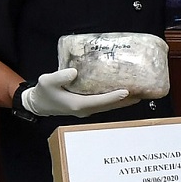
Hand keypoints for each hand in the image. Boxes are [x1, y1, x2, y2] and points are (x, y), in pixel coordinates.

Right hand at [22, 68, 139, 117]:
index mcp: (77, 105)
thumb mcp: (47, 81)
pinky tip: (125, 94)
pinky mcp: (87, 107)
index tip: (127, 91)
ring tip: (139, 93)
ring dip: (124, 102)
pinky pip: (105, 105)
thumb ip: (59, 76)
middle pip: (110, 106)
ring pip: (110, 107)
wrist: (38, 103)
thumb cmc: (43, 91)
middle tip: (142, 92)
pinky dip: (116, 100)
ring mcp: (87, 110)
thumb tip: (74, 72)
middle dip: (126, 100)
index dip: (114, 97)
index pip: (100, 102)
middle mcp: (85, 109)